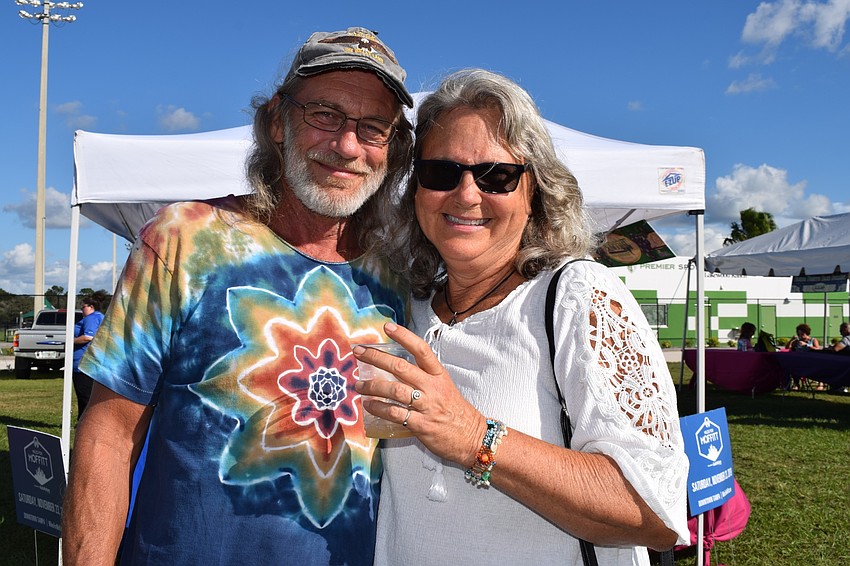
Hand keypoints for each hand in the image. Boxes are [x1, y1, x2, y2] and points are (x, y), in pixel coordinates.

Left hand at [353, 322, 485, 466]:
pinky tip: (369, 405)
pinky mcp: (420, 424)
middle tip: (359, 352)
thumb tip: (395, 371)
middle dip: (376, 357)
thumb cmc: (455, 411)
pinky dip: (379, 408)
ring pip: (394, 390)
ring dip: (372, 386)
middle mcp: (432, 387)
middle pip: (400, 367)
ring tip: (359, 384)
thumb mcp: (444, 387)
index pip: (421, 350)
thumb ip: (423, 378)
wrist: (472, 437)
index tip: (387, 327)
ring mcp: (426, 406)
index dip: (403, 336)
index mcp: (438, 375)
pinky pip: (395, 413)